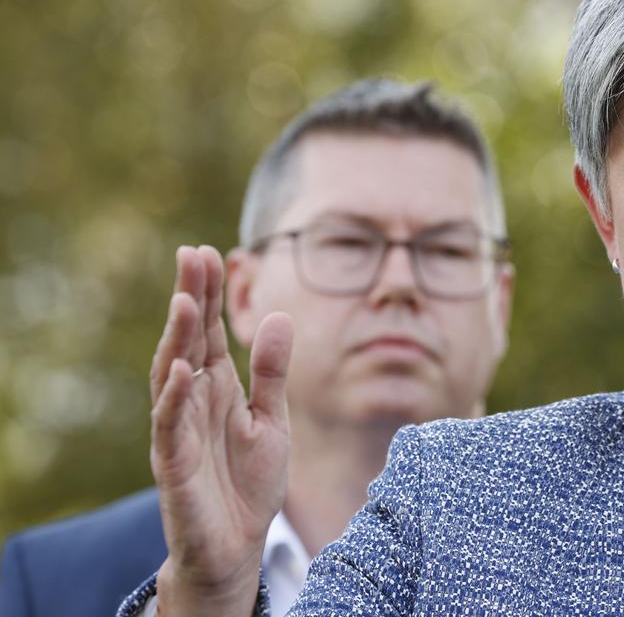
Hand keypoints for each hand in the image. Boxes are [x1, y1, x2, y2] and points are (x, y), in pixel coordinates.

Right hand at [149, 245, 292, 616]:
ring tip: (184, 299)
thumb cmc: (248, 482)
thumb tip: (278, 315)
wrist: (237, 546)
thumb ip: (271, 372)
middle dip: (189, 298)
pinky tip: (183, 369)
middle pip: (186, 341)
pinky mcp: (172, 463)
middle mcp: (192, 401)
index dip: (208, 293)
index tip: (210, 252)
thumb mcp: (272, 419)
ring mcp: (178, 429)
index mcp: (217, 387)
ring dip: (176, 337)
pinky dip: (174, 397)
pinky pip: (169, 425)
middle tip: (191, 255)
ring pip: (171, 375)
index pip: (208, 331)